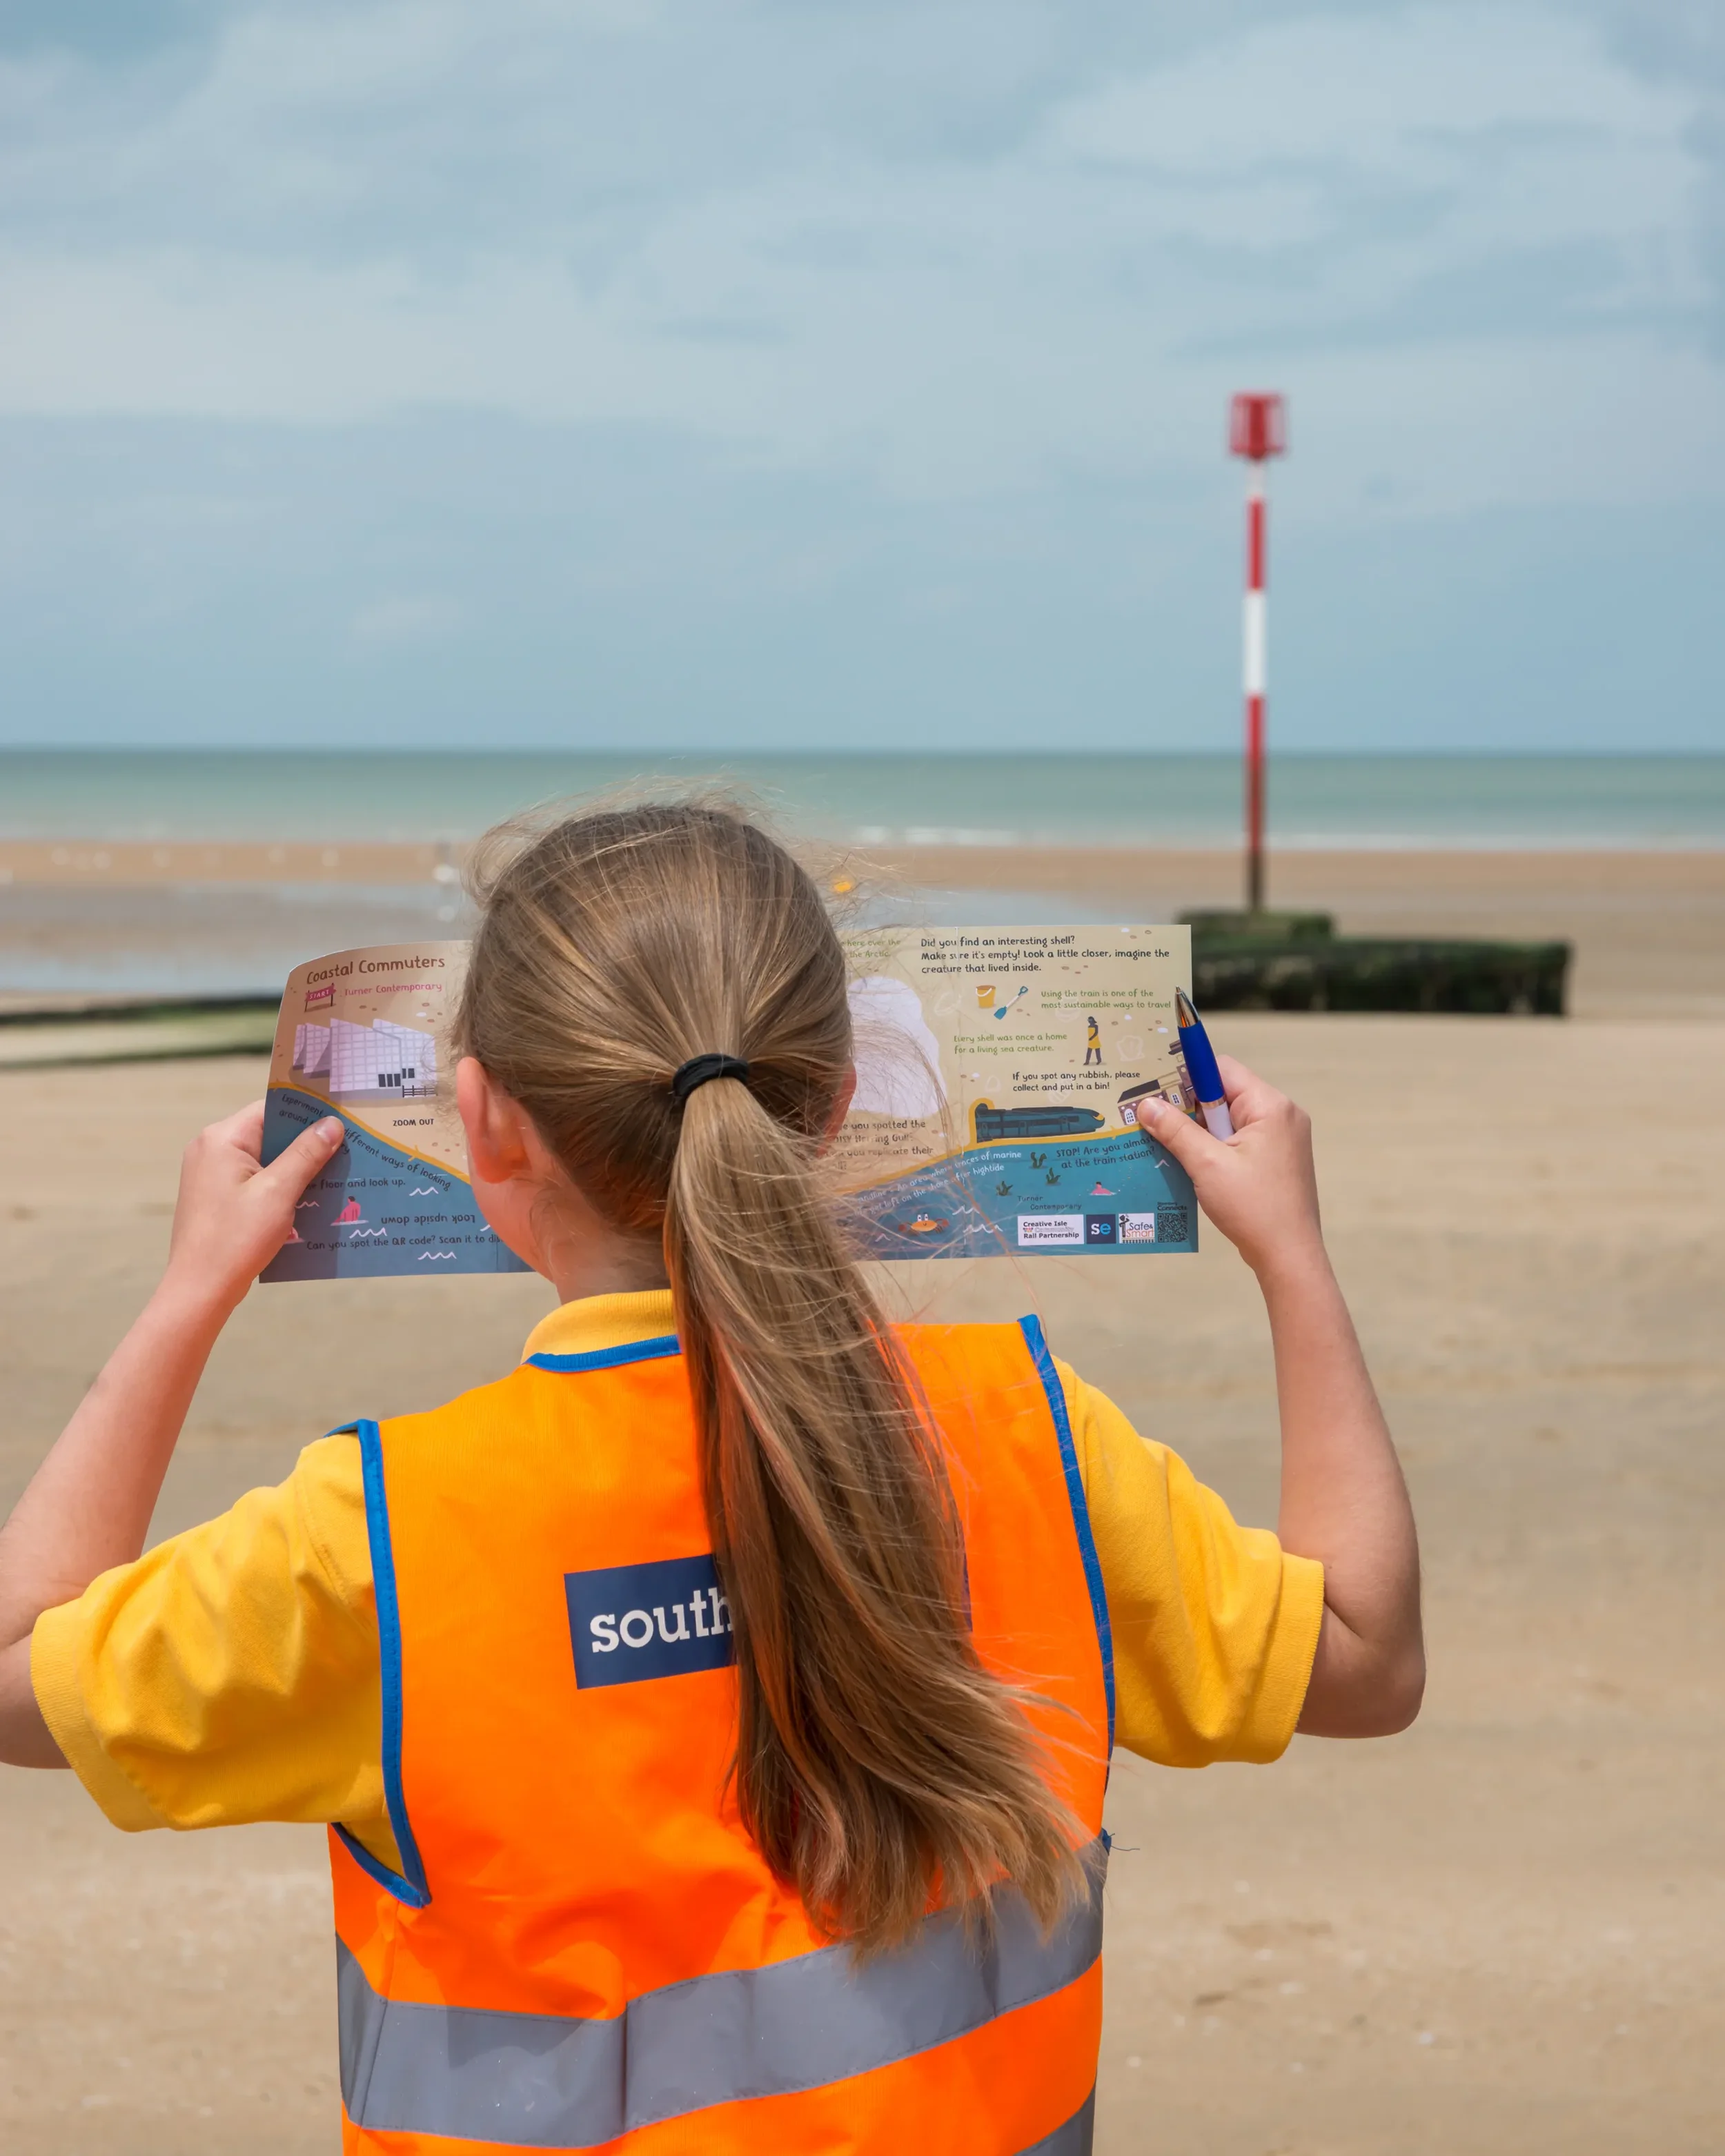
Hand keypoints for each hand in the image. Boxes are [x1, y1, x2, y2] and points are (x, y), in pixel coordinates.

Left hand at [163, 1102, 345, 1311]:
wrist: (199, 1289)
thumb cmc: (236, 1238)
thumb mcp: (278, 1192)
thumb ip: (306, 1154)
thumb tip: (331, 1124)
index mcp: (222, 1139)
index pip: (271, 1109)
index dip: (307, 1113)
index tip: (341, 1120)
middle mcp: (211, 1149)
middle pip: (268, 1133)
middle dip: (306, 1144)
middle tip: (346, 1150)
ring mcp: (210, 1174)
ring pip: (264, 1159)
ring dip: (296, 1168)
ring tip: (332, 1177)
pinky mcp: (216, 1196)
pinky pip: (255, 1180)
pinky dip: (280, 1186)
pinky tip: (307, 1200)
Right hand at [1136, 1055, 1322, 1279]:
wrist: (1289, 1256)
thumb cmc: (1252, 1207)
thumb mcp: (1207, 1165)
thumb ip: (1176, 1130)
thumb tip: (1146, 1104)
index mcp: (1270, 1106)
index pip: (1222, 1070)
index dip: (1187, 1075)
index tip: (1154, 1088)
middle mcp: (1281, 1115)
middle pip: (1225, 1093)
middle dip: (1189, 1106)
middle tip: (1151, 1117)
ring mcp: (1282, 1139)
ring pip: (1229, 1120)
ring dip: (1198, 1130)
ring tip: (1164, 1141)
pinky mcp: (1276, 1160)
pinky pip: (1239, 1140)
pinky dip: (1214, 1147)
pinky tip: (1189, 1162)